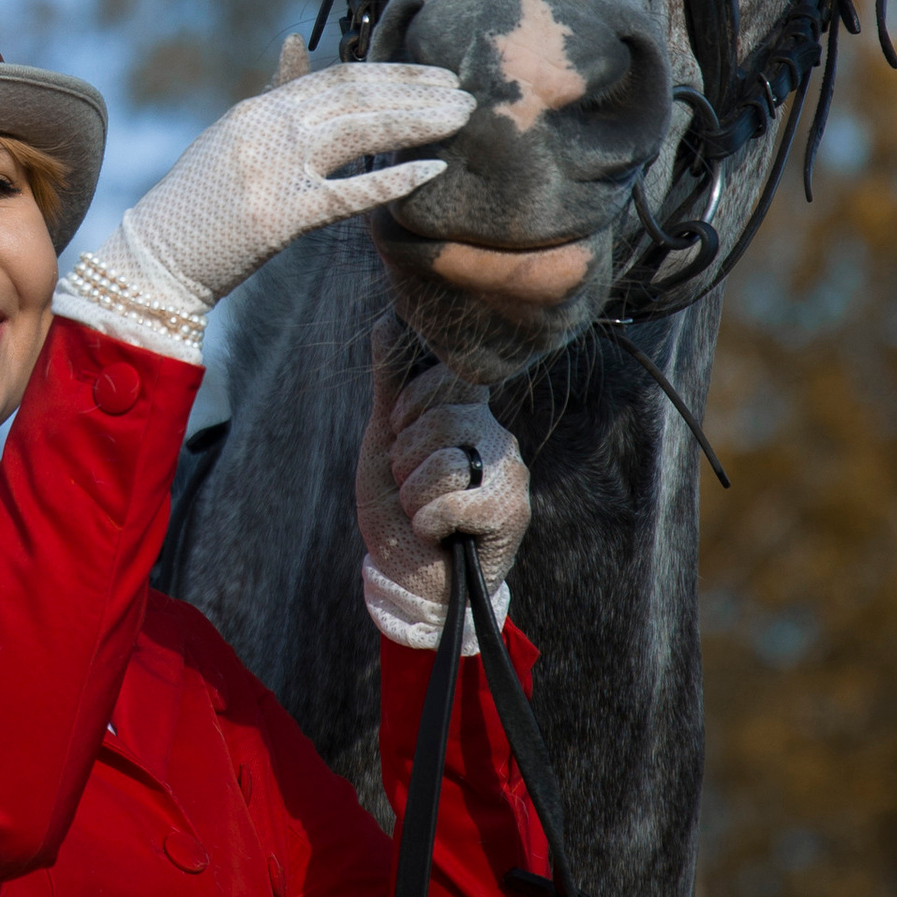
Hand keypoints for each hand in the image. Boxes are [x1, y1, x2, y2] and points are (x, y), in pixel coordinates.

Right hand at [56, 50, 475, 354]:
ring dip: (416, 122)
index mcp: (258, 111)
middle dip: (417, 92)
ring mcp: (274, 171)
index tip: (436, 75)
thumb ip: (272, 94)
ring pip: (360, 132)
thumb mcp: (230, 137)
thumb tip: (295, 42)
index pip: (337, 77)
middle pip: (357, 97)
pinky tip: (432, 172)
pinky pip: (349, 193)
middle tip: (467, 94)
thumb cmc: (198, 204)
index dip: (393, 72)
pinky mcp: (280, 217)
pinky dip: (393, 179)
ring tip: (460, 120)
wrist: (155, 261)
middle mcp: (266, 130)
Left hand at [355, 326, 530, 653]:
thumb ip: (390, 384)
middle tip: (409, 484)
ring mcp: (507, 472)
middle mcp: (494, 435)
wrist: (408, 576)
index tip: (399, 434)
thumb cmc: (398, 508)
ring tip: (421, 512)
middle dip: (406, 457)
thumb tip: (388, 320)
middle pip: (441, 417)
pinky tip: (434, 533)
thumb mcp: (384, 442)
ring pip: (448, 460)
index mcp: (467, 412)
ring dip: (414, 495)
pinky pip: (458, 500)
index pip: (447, 376)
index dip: (410, 406)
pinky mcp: (512, 511)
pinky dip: (429, 522)